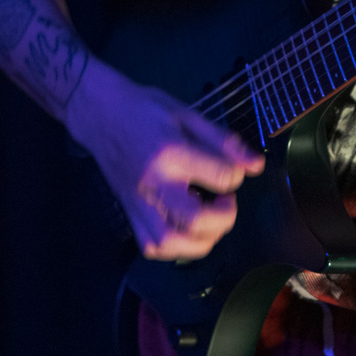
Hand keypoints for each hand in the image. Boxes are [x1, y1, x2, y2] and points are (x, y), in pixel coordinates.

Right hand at [65, 57, 263, 260]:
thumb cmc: (144, 108)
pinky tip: (186, 227)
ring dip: (202, 239)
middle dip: (225, 217)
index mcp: (171, 152)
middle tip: (226, 200)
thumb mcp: (186, 114)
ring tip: (209, 219)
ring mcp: (139, 203)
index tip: (233, 168)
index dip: (237, 174)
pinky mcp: (130, 214)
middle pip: (196, 220)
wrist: (99, 114)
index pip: (220, 176)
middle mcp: (154, 183)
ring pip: (173, 242)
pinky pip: (154, 247)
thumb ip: (222, 141)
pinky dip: (177, 246)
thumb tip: (256, 165)